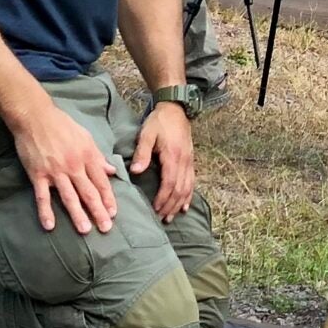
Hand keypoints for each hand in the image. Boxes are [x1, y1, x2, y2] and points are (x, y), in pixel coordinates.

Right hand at [10, 104, 116, 233]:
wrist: (35, 117)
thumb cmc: (61, 125)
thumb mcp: (85, 137)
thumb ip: (98, 156)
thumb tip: (112, 171)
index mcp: (87, 156)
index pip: (101, 181)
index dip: (108, 198)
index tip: (113, 213)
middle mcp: (73, 166)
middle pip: (88, 192)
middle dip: (98, 211)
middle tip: (105, 228)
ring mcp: (55, 172)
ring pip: (69, 197)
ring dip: (77, 214)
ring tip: (85, 230)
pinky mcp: (38, 175)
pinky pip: (43, 196)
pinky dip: (46, 211)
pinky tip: (49, 226)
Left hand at [129, 101, 196, 220]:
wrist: (175, 109)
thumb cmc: (159, 122)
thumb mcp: (147, 134)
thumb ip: (142, 153)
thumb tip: (136, 171)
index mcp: (173, 156)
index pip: (169, 183)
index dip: (163, 198)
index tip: (155, 209)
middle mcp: (184, 161)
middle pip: (180, 190)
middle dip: (171, 206)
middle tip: (162, 219)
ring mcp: (190, 162)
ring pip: (188, 188)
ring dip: (179, 204)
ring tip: (171, 217)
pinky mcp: (191, 161)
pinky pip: (192, 182)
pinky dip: (189, 196)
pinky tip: (185, 206)